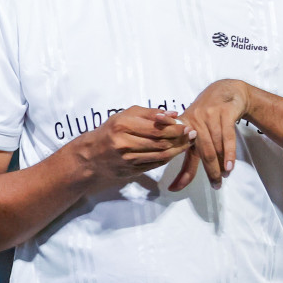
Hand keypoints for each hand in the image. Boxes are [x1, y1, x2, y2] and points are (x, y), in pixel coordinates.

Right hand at [72, 106, 194, 190]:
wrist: (91, 155)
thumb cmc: (110, 131)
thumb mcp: (124, 116)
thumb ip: (148, 113)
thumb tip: (172, 113)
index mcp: (122, 125)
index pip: (156, 127)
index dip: (174, 127)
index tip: (186, 124)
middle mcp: (124, 142)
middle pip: (160, 141)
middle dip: (179, 138)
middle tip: (191, 134)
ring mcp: (128, 158)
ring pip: (161, 154)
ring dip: (178, 149)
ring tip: (187, 143)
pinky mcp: (131, 170)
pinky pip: (156, 163)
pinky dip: (168, 157)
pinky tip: (175, 151)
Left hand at [169, 79, 252, 191]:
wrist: (225, 90)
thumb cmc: (209, 114)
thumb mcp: (197, 129)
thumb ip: (193, 150)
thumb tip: (184, 177)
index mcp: (183, 128)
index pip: (179, 154)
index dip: (178, 173)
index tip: (172, 189)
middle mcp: (193, 122)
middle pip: (201, 152)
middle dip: (209, 171)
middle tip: (216, 186)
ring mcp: (208, 117)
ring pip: (214, 146)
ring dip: (220, 164)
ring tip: (224, 176)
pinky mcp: (223, 113)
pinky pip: (226, 137)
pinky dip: (229, 153)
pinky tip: (230, 166)